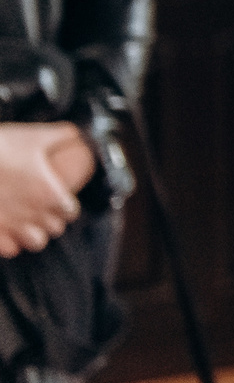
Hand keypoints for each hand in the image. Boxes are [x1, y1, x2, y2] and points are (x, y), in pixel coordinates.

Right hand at [0, 123, 85, 256]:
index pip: (70, 212)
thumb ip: (63, 135)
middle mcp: (32, 214)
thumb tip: (78, 134)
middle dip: (50, 219)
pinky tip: (5, 228)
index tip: (58, 198)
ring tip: (25, 221)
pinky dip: (10, 241)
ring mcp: (10, 227)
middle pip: (54, 228)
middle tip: (41, 208)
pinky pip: (9, 249)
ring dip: (33, 233)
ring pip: (35, 242)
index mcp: (49, 194)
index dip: (66, 205)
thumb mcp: (34, 136)